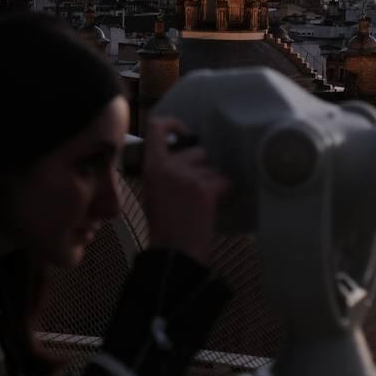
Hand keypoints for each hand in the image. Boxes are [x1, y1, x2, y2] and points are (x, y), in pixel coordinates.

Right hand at [140, 117, 230, 264]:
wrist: (173, 252)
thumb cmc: (165, 225)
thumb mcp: (154, 191)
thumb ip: (164, 170)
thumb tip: (183, 155)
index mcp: (151, 167)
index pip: (156, 128)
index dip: (173, 123)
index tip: (183, 131)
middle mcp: (168, 167)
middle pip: (197, 151)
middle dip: (201, 167)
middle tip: (194, 191)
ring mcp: (187, 177)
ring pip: (212, 167)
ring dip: (211, 181)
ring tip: (200, 203)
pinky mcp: (205, 189)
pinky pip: (223, 180)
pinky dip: (222, 192)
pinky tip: (210, 207)